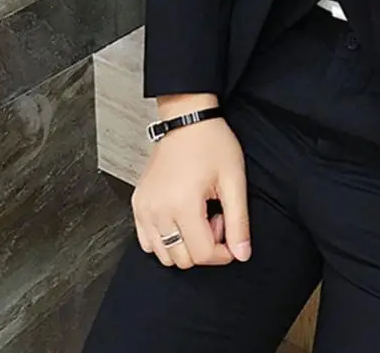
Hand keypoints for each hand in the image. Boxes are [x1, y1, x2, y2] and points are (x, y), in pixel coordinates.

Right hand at [132, 101, 250, 270]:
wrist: (187, 120)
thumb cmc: (212, 143)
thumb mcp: (234, 180)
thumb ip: (239, 221)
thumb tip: (242, 254)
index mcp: (182, 204)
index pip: (202, 254)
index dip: (223, 252)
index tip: (230, 233)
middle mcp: (157, 211)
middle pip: (182, 259)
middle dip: (205, 246)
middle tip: (215, 216)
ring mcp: (143, 209)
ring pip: (164, 255)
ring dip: (185, 244)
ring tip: (199, 215)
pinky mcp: (137, 205)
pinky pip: (148, 242)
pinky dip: (166, 240)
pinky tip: (181, 217)